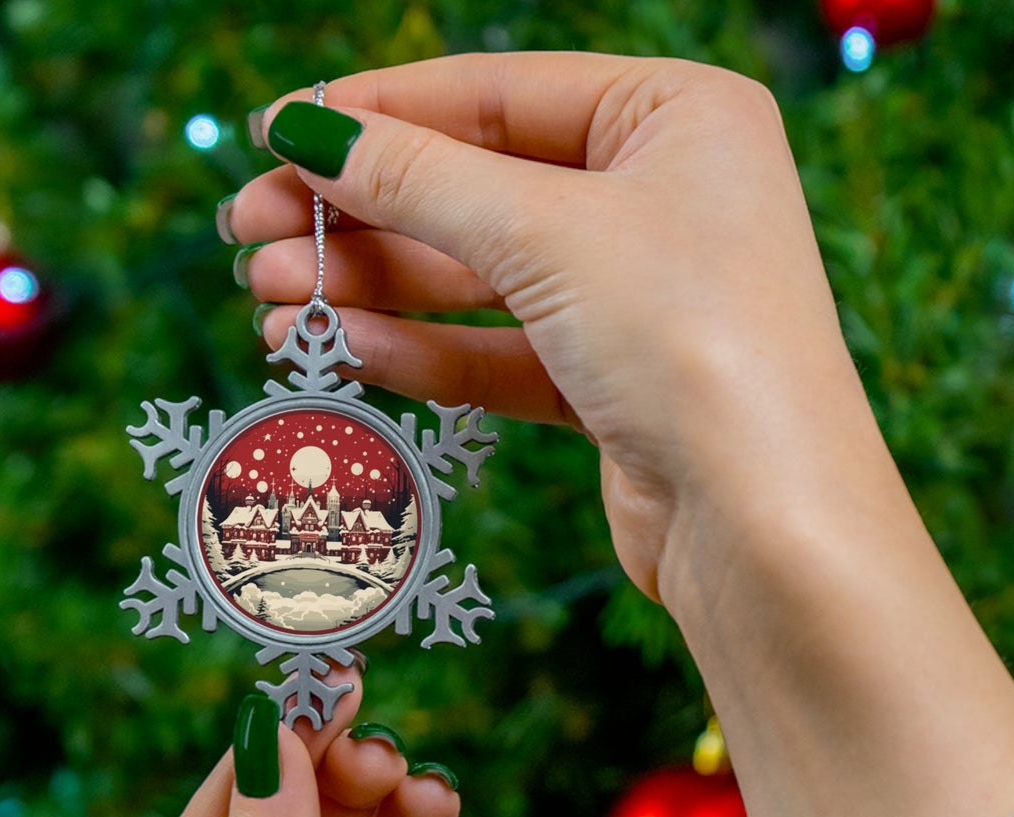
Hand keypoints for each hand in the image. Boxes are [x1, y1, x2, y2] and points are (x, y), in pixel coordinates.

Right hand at [228, 53, 877, 602]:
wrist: (764, 525)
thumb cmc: (691, 341)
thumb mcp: (545, 233)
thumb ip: (419, 180)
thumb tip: (308, 131)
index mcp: (676, 116)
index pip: (496, 93)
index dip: (377, 113)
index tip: (273, 133)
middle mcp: (662, 198)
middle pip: (478, 188)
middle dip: (360, 215)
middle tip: (249, 235)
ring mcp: (639, 297)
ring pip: (480, 279)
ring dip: (375, 289)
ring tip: (271, 302)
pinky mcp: (615, 387)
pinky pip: (501, 353)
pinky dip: (425, 351)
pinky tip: (345, 350)